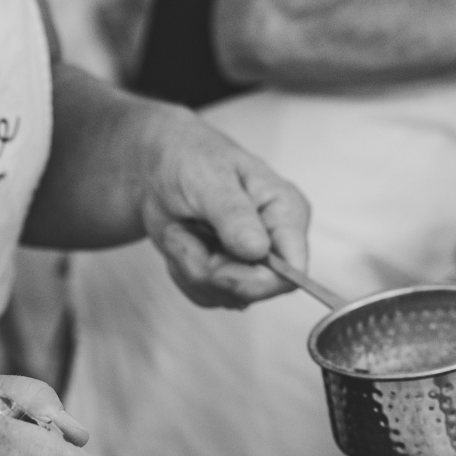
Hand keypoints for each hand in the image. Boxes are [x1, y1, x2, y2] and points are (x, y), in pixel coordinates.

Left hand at [137, 104, 310, 308]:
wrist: (162, 165)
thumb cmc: (191, 159)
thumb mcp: (208, 179)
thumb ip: (233, 214)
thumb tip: (258, 249)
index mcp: (287, 211)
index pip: (293, 270)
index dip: (255, 281)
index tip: (214, 267)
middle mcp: (276, 241)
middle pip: (255, 290)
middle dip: (209, 269)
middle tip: (183, 232)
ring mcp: (253, 261)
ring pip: (226, 296)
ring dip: (191, 267)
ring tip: (182, 228)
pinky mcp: (230, 274)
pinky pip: (207, 295)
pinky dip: (183, 271)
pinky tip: (182, 240)